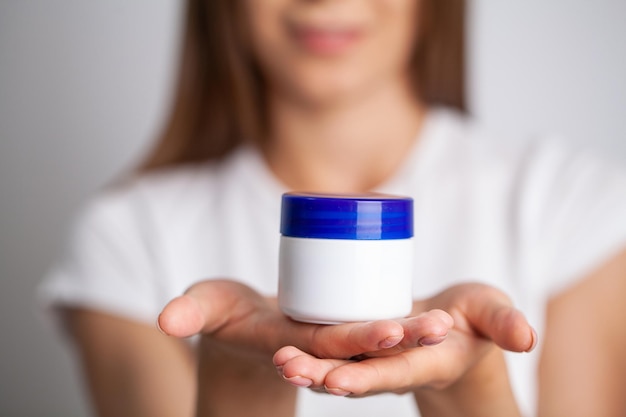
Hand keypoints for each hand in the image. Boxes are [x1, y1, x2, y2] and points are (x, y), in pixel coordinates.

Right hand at [157, 279, 453, 360]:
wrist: (242, 323)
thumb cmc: (220, 312)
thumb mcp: (205, 305)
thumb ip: (190, 310)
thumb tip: (165, 320)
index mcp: (290, 343)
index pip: (326, 345)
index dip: (354, 339)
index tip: (386, 331)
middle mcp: (317, 345)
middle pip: (361, 341)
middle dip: (397, 338)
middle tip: (437, 328)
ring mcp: (331, 335)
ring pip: (375, 334)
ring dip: (410, 332)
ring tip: (448, 324)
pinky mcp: (340, 323)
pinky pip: (373, 320)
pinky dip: (402, 320)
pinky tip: (438, 315)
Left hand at [273, 283, 535, 398]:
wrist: (454, 327)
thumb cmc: (475, 318)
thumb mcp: (491, 312)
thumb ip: (504, 322)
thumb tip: (527, 338)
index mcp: (426, 360)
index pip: (395, 372)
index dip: (368, 377)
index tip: (337, 381)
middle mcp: (394, 365)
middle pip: (356, 374)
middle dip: (323, 374)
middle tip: (288, 367)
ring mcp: (376, 356)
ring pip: (339, 364)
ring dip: (307, 365)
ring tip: (277, 359)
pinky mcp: (363, 342)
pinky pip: (335, 348)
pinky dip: (310, 348)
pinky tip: (281, 342)